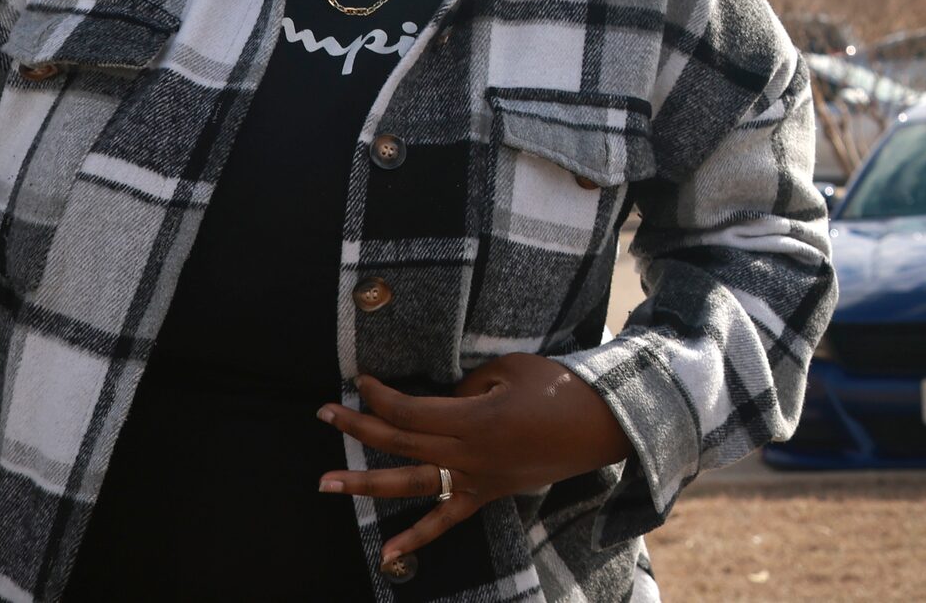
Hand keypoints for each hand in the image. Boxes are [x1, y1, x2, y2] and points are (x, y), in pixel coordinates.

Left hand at [319, 356, 631, 564]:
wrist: (601, 426)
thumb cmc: (559, 389)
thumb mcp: (512, 370)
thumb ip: (468, 384)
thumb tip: (442, 397)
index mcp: (473, 417)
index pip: (411, 409)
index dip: (382, 396)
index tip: (362, 381)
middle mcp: (468, 452)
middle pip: (401, 441)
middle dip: (359, 427)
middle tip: (324, 414)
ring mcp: (476, 477)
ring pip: (411, 483)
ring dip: (365, 483)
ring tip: (327, 484)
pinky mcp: (488, 493)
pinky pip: (446, 518)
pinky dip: (416, 536)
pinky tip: (387, 554)